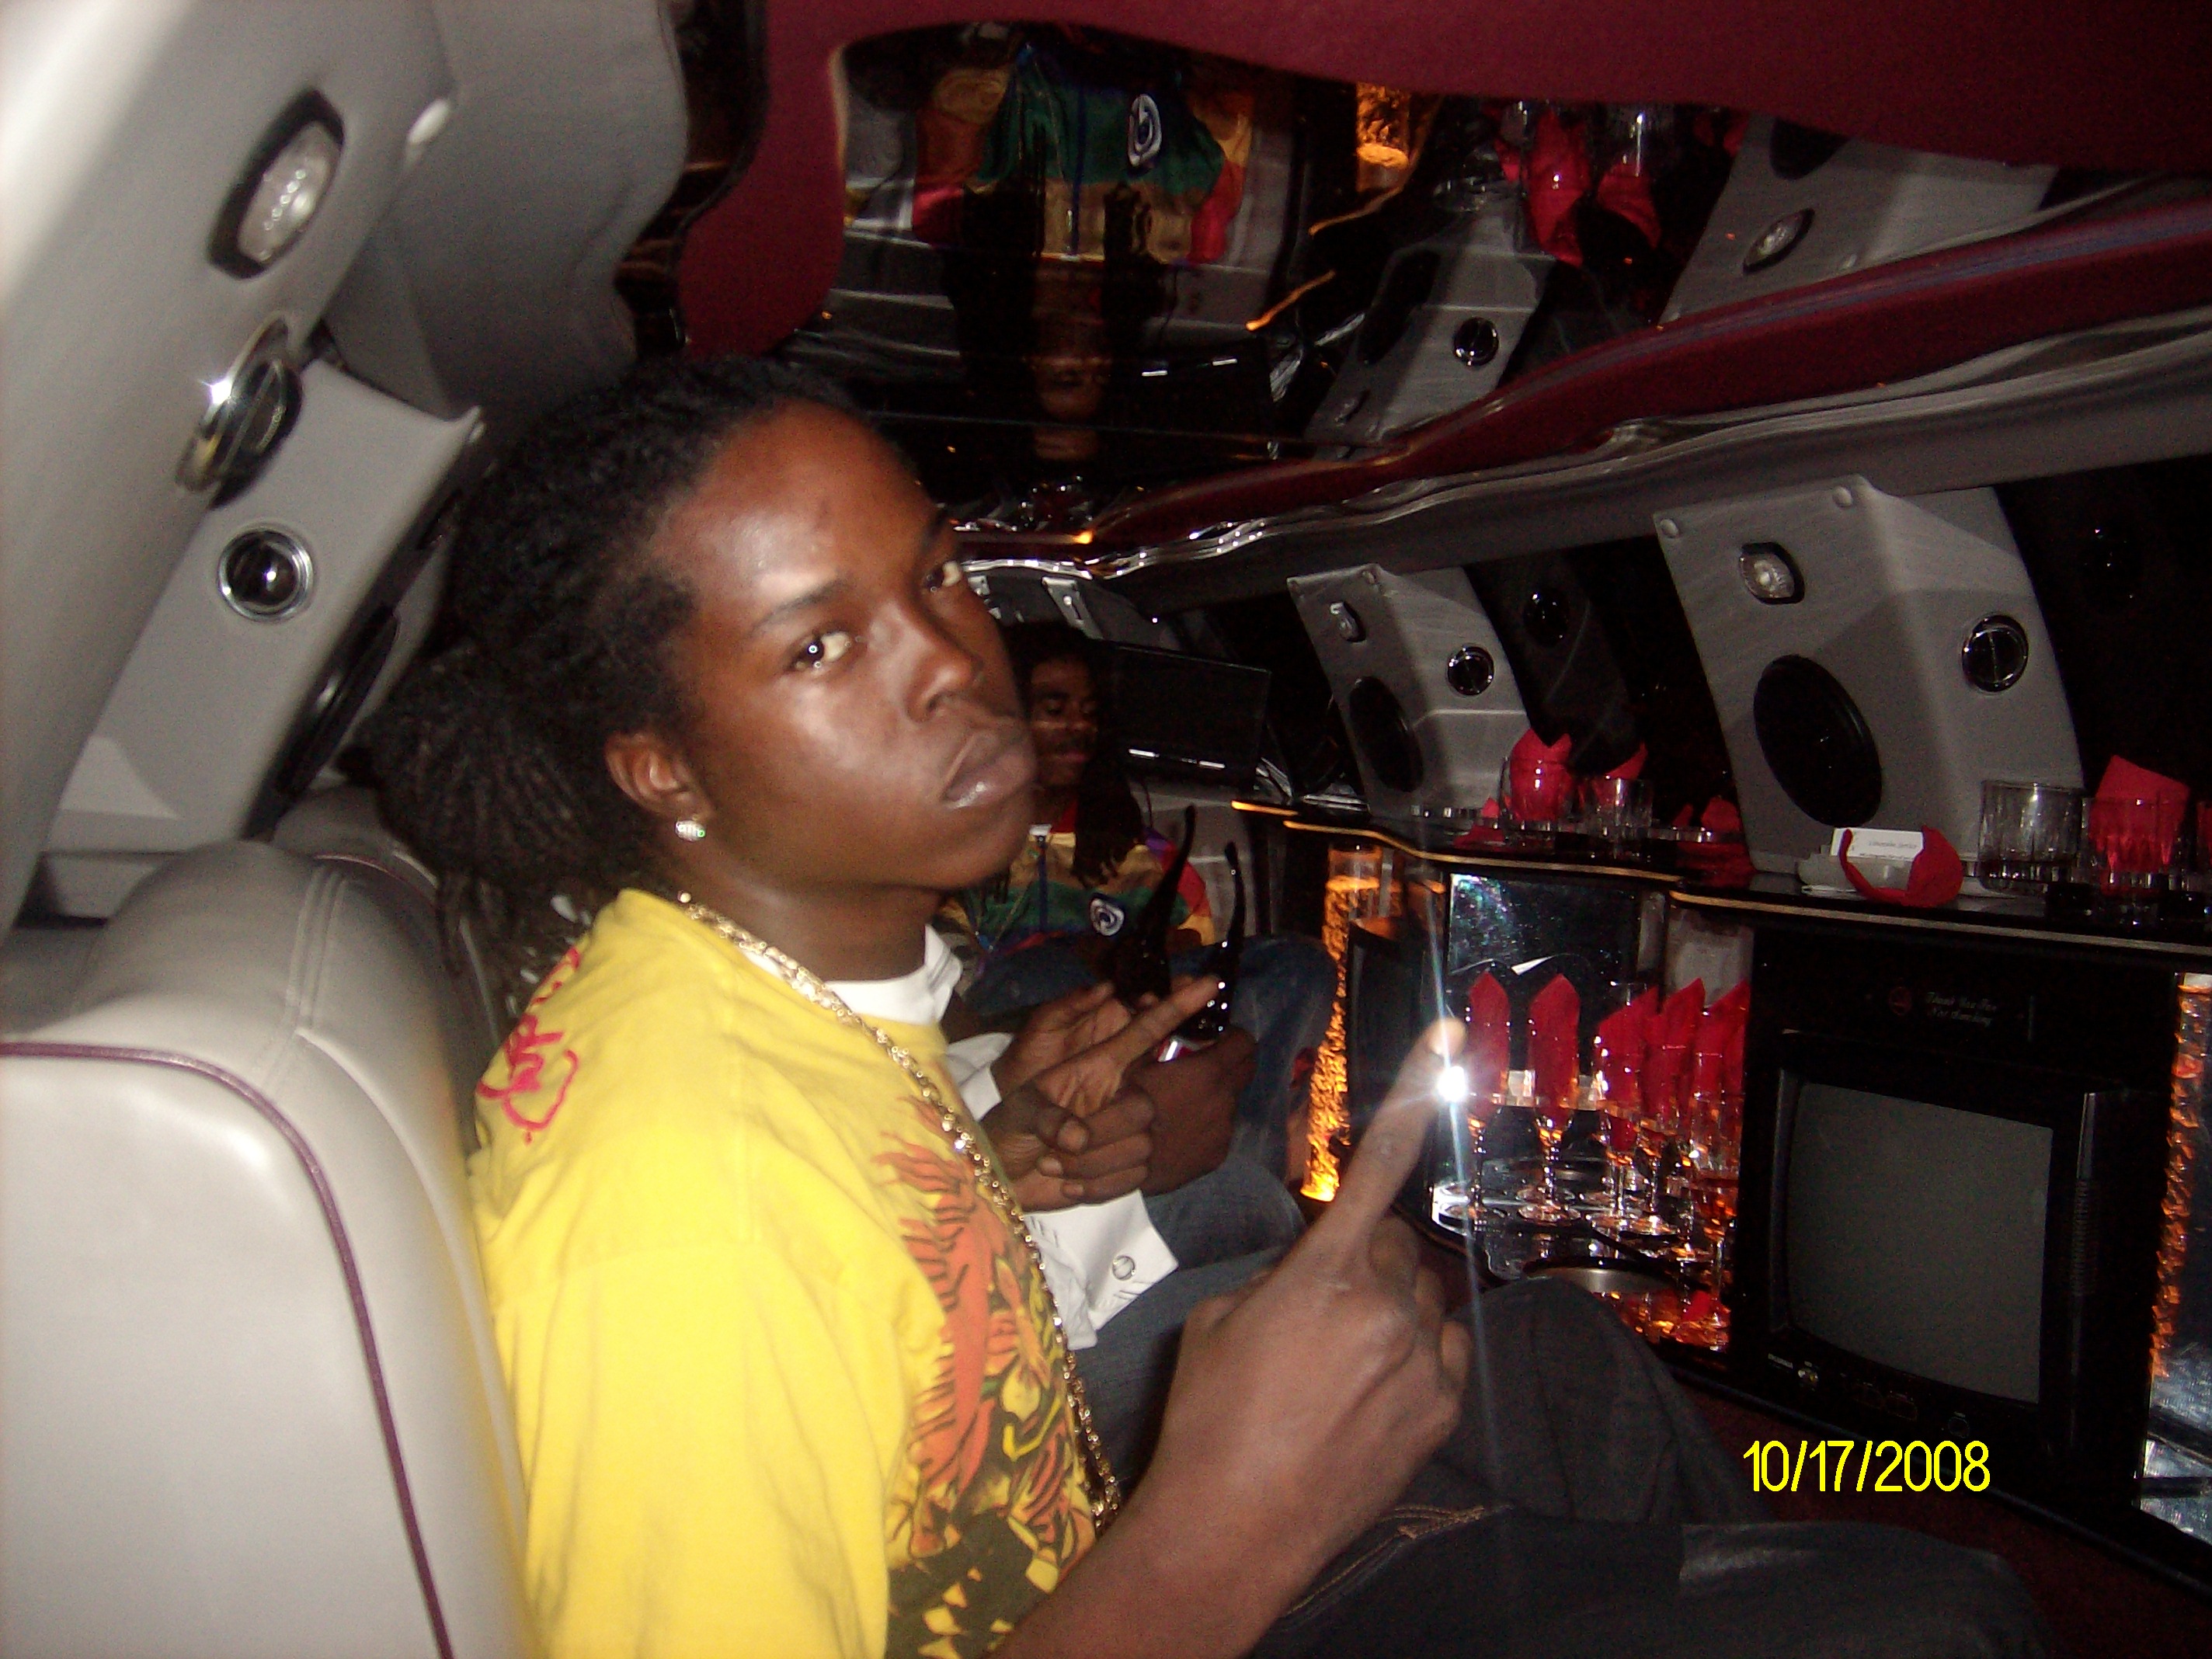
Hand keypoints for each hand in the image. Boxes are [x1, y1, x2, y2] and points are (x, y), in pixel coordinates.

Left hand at [984, 976, 1219, 1211]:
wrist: (1004, 1177)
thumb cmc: (1008, 1130)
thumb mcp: (1018, 1111)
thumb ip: (1046, 1116)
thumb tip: (1077, 1137)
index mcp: (1096, 1066)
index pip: (1143, 1032)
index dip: (1175, 1007)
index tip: (1209, 983)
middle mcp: (1117, 1094)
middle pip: (1144, 1106)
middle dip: (1105, 1131)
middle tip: (1062, 1146)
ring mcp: (1123, 1131)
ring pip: (1140, 1147)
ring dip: (1092, 1164)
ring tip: (1053, 1163)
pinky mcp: (1124, 1166)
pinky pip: (1132, 1177)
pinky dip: (1096, 1186)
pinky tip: (1066, 1183)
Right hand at [1109, 1021, 1472, 1650]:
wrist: (1235, 1526)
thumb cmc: (1208, 1416)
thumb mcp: (1220, 1321)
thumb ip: (1278, 1277)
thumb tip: (1310, 1273)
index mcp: (1324, 1273)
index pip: (1375, 1168)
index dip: (1414, 1096)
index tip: (1448, 1041)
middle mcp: (1386, 1307)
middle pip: (1395, 1247)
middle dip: (1364, 1260)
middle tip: (1317, 1309)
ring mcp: (1422, 1361)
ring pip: (1423, 1300)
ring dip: (1390, 1312)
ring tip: (1336, 1367)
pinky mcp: (1441, 1409)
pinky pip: (1442, 1352)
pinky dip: (1413, 1356)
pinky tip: (1367, 1393)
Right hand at [1123, 1024, 1254, 1193]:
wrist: (1116, 1163)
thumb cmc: (1122, 1105)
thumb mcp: (1133, 1061)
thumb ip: (1157, 1029)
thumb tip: (1161, 999)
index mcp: (1208, 1072)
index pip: (1244, 1042)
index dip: (1232, 1035)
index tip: (1215, 1037)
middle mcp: (1224, 1100)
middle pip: (1246, 1070)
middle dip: (1231, 1060)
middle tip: (1203, 1062)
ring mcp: (1224, 1131)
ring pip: (1231, 1101)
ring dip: (1215, 1094)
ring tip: (1184, 1101)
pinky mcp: (1217, 1156)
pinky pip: (1220, 1130)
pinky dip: (1207, 1123)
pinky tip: (1181, 1128)